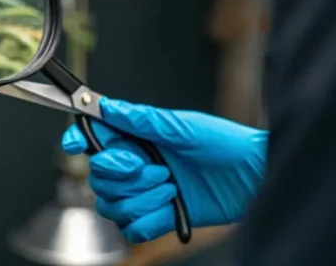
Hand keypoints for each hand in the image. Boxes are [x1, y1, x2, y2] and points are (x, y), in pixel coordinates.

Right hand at [62, 97, 267, 242]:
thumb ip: (142, 120)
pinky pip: (131, 228)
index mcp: (137, 139)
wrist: (257, 180)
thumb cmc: (227, 146)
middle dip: (124, 177)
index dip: (80, 141)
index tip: (78, 144)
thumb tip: (109, 107)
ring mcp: (145, 193)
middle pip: (97, 178)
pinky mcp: (157, 217)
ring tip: (170, 188)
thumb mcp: (184, 127)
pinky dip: (149, 221)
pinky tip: (170, 207)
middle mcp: (137, 166)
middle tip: (156, 169)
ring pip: (111, 205)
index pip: (95, 139)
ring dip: (140, 199)